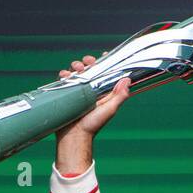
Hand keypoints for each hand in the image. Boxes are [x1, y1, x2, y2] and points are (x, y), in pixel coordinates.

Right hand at [53, 54, 131, 175]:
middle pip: (90, 69)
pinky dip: (64, 75)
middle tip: (86, 63)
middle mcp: (91, 90)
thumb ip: (119, 96)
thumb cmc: (92, 125)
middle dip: (88, 62)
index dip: (105, 63)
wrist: (74, 136)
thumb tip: (128, 80)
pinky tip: (65, 76)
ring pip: (77, 72)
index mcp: (102, 92)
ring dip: (75, 66)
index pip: (105, 73)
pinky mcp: (67, 94)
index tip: (103, 56)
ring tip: (75, 69)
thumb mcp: (109, 110)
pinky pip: (65, 80)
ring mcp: (78, 92)